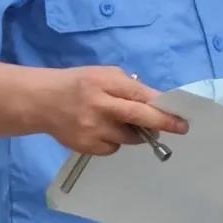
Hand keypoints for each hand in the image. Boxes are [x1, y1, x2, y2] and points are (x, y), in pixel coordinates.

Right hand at [38, 66, 187, 155]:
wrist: (42, 101)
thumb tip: (154, 103)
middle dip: (162, 123)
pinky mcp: (85, 146)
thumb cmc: (79, 83)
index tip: (179, 114)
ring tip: (126, 123)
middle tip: (180, 128)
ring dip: (137, 132)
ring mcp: (91, 129)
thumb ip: (128, 86)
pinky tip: (105, 130)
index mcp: (104, 83)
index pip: (139, 95)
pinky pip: (113, 147)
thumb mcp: (104, 74)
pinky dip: (116, 140)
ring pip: (129, 137)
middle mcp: (99, 106)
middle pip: (137, 117)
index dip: (161, 106)